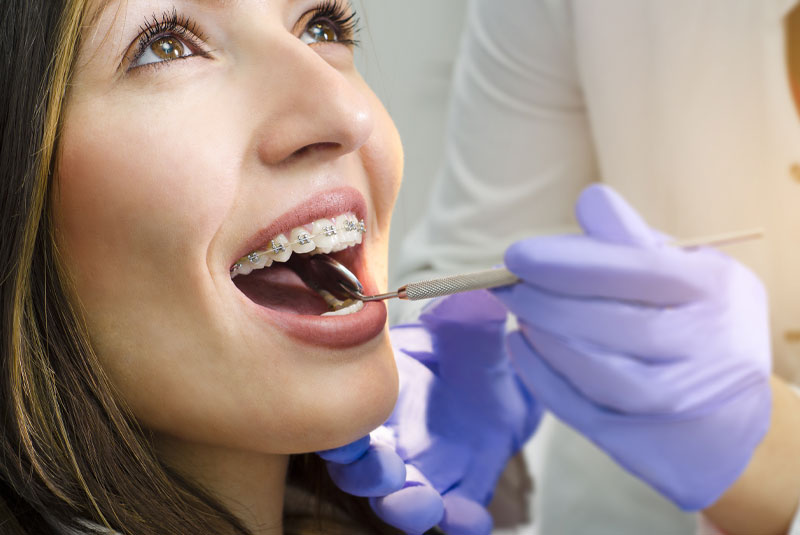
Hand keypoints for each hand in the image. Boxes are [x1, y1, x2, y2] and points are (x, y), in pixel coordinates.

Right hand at [319, 290, 541, 533]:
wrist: (508, 379)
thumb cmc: (473, 349)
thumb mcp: (474, 329)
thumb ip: (469, 318)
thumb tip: (479, 298)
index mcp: (381, 391)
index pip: (343, 413)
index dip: (337, 427)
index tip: (346, 433)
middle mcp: (393, 436)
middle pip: (359, 468)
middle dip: (365, 476)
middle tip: (387, 472)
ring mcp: (424, 468)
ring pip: (399, 500)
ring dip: (405, 507)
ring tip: (426, 504)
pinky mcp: (460, 490)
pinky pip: (455, 516)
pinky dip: (461, 522)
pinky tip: (473, 518)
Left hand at [492, 184, 771, 509]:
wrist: (731, 415)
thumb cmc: (696, 322)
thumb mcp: (685, 271)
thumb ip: (634, 240)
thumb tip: (588, 200)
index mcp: (717, 292)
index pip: (636, 270)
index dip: (568, 263)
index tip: (516, 255)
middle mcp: (712, 351)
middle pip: (613, 324)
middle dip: (546, 301)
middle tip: (506, 285)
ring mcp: (685, 404)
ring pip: (598, 373)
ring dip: (545, 339)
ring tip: (520, 313)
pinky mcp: (654, 445)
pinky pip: (585, 412)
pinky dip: (543, 378)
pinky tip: (522, 347)